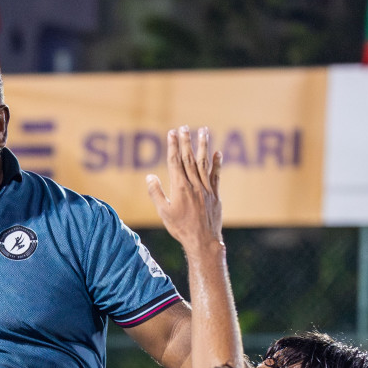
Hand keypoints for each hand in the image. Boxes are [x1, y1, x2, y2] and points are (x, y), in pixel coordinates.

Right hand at [146, 126, 222, 252]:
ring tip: (204, 131)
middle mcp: (194, 184)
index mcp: (180, 187)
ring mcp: (206, 188)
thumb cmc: (180, 228)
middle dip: (186, 141)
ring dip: (203, 146)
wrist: (202, 240)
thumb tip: (150, 176)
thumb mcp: (163, 212)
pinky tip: (217, 153)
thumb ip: (156, 193)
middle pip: (189, 158)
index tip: (171, 133)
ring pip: (204, 163)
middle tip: (184, 127)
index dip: (173, 146)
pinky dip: (217, 163)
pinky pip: (216, 175)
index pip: (175, 161)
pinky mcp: (215, 195)